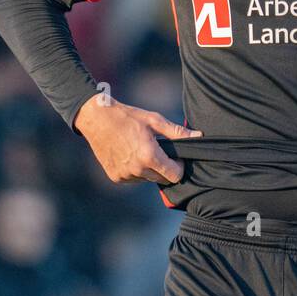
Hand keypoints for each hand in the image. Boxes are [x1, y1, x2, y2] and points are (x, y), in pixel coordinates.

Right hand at [74, 93, 199, 185]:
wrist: (97, 119)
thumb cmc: (128, 116)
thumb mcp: (154, 120)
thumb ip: (177, 132)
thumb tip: (199, 137)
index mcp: (149, 156)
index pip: (174, 176)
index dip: (178, 166)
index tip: (174, 156)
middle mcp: (137, 169)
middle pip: (162, 179)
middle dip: (164, 167)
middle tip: (156, 149)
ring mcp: (125, 175)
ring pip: (147, 179)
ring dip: (148, 169)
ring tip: (140, 149)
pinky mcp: (115, 177)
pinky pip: (133, 179)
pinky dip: (135, 170)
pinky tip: (129, 154)